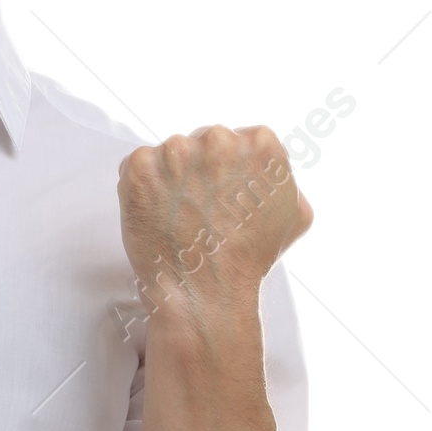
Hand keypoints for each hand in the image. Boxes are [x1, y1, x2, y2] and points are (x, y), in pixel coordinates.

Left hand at [117, 125, 312, 319]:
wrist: (204, 291)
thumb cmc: (248, 260)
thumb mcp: (294, 215)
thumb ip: (284, 179)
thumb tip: (273, 169)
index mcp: (260, 144)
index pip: (240, 139)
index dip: (231, 168)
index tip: (226, 191)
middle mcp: (218, 140)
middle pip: (202, 142)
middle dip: (199, 169)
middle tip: (201, 207)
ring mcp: (175, 152)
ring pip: (169, 154)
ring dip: (170, 177)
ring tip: (180, 214)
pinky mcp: (139, 168)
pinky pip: (137, 166)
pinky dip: (142, 187)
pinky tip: (158, 213)